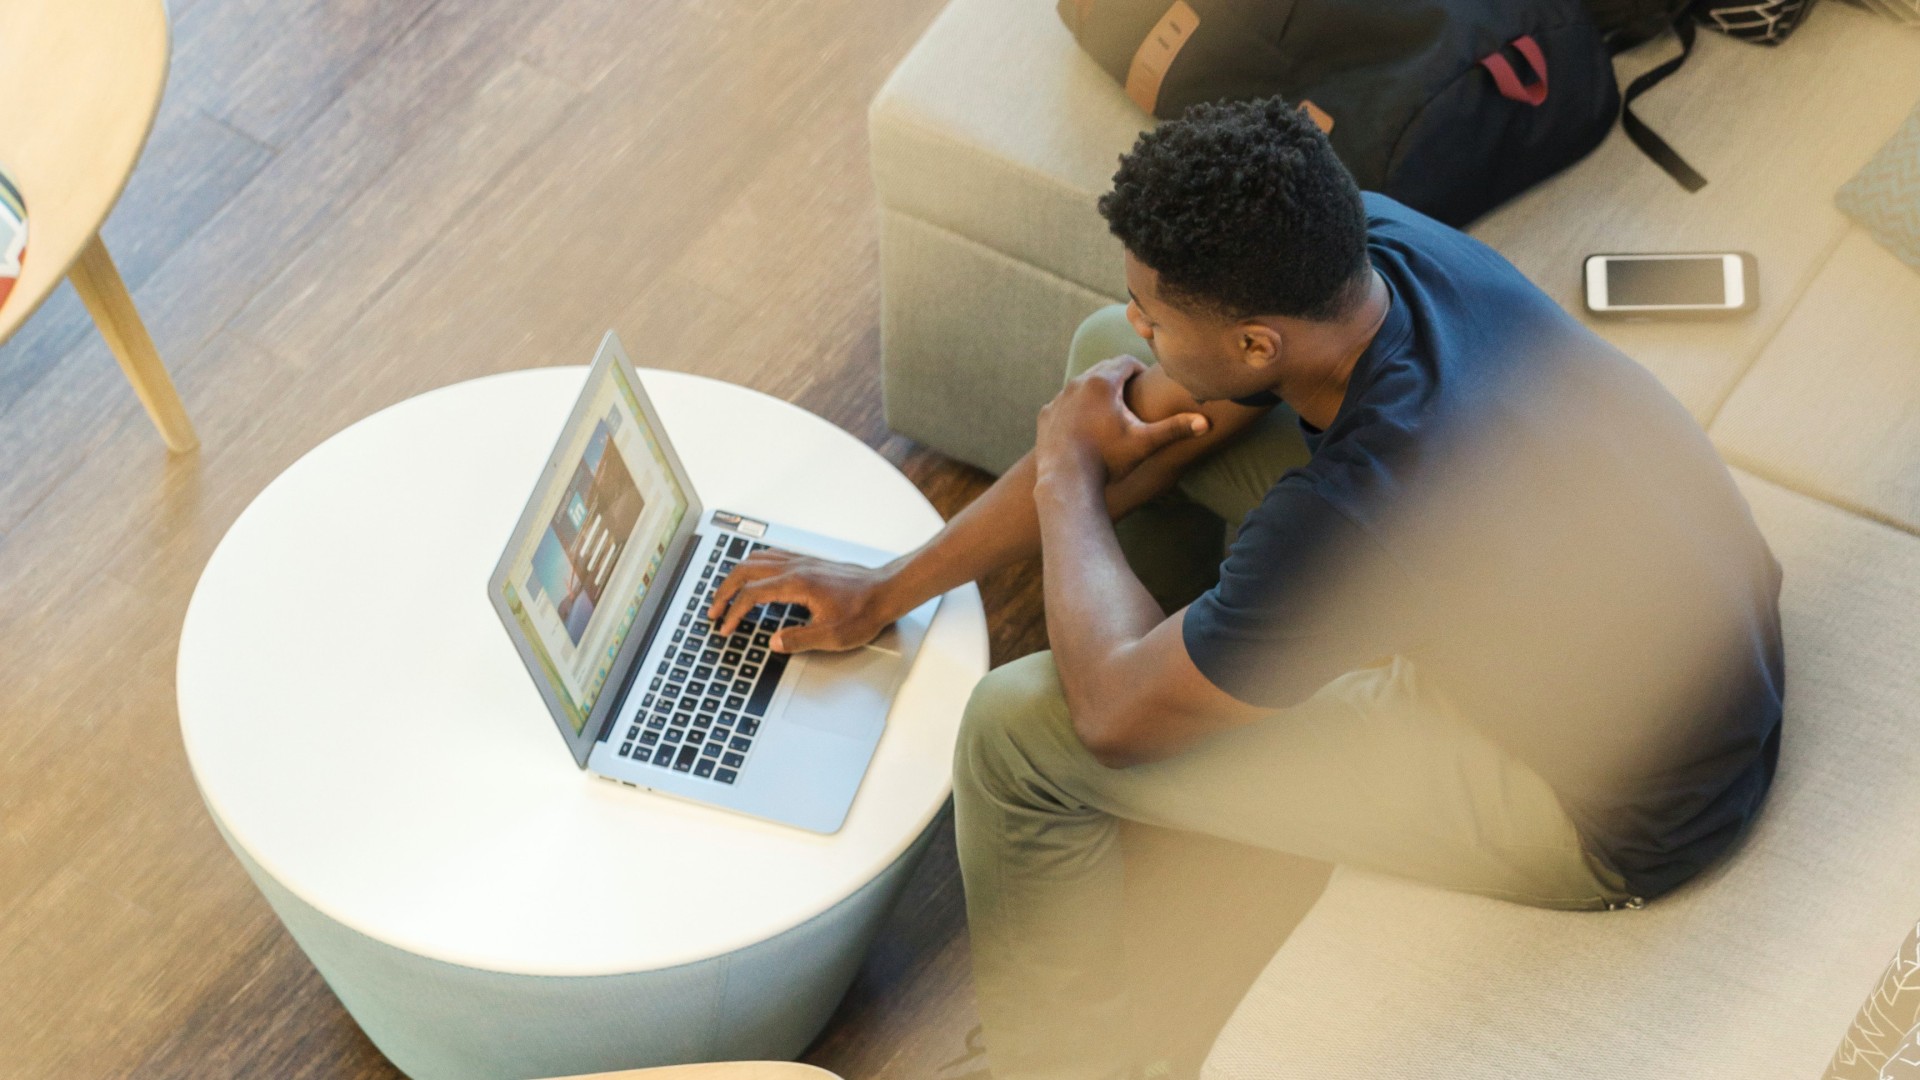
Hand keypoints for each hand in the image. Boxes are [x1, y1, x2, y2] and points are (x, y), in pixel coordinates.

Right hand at [705, 550, 899, 652]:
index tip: (724, 628)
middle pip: (745, 571)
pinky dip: (753, 566)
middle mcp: (795, 567)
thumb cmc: (864, 611)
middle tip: (713, 610)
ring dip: (736, 576)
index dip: (733, 613)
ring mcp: (801, 561)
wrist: (886, 590)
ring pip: (756, 560)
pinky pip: (770, 556)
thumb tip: (773, 642)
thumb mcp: (832, 636)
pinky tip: (753, 576)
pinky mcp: (808, 562)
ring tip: (726, 594)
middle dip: (724, 591)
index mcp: (796, 585)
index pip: (752, 595)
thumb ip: (799, 639)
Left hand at [1036, 355, 1208, 484]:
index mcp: (1103, 382)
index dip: (1139, 370)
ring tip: (1110, 409)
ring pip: (1081, 385)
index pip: (1126, 361)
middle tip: (1131, 393)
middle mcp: (1077, 383)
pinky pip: (1064, 402)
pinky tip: (1085, 423)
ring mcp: (1059, 398)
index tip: (1145, 382)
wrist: (1066, 480)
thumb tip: (1206, 422)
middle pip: (1102, 369)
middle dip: (1118, 378)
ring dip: (1096, 392)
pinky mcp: (1046, 414)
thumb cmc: (1108, 460)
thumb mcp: (1144, 442)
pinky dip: (1076, 407)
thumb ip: (1174, 428)